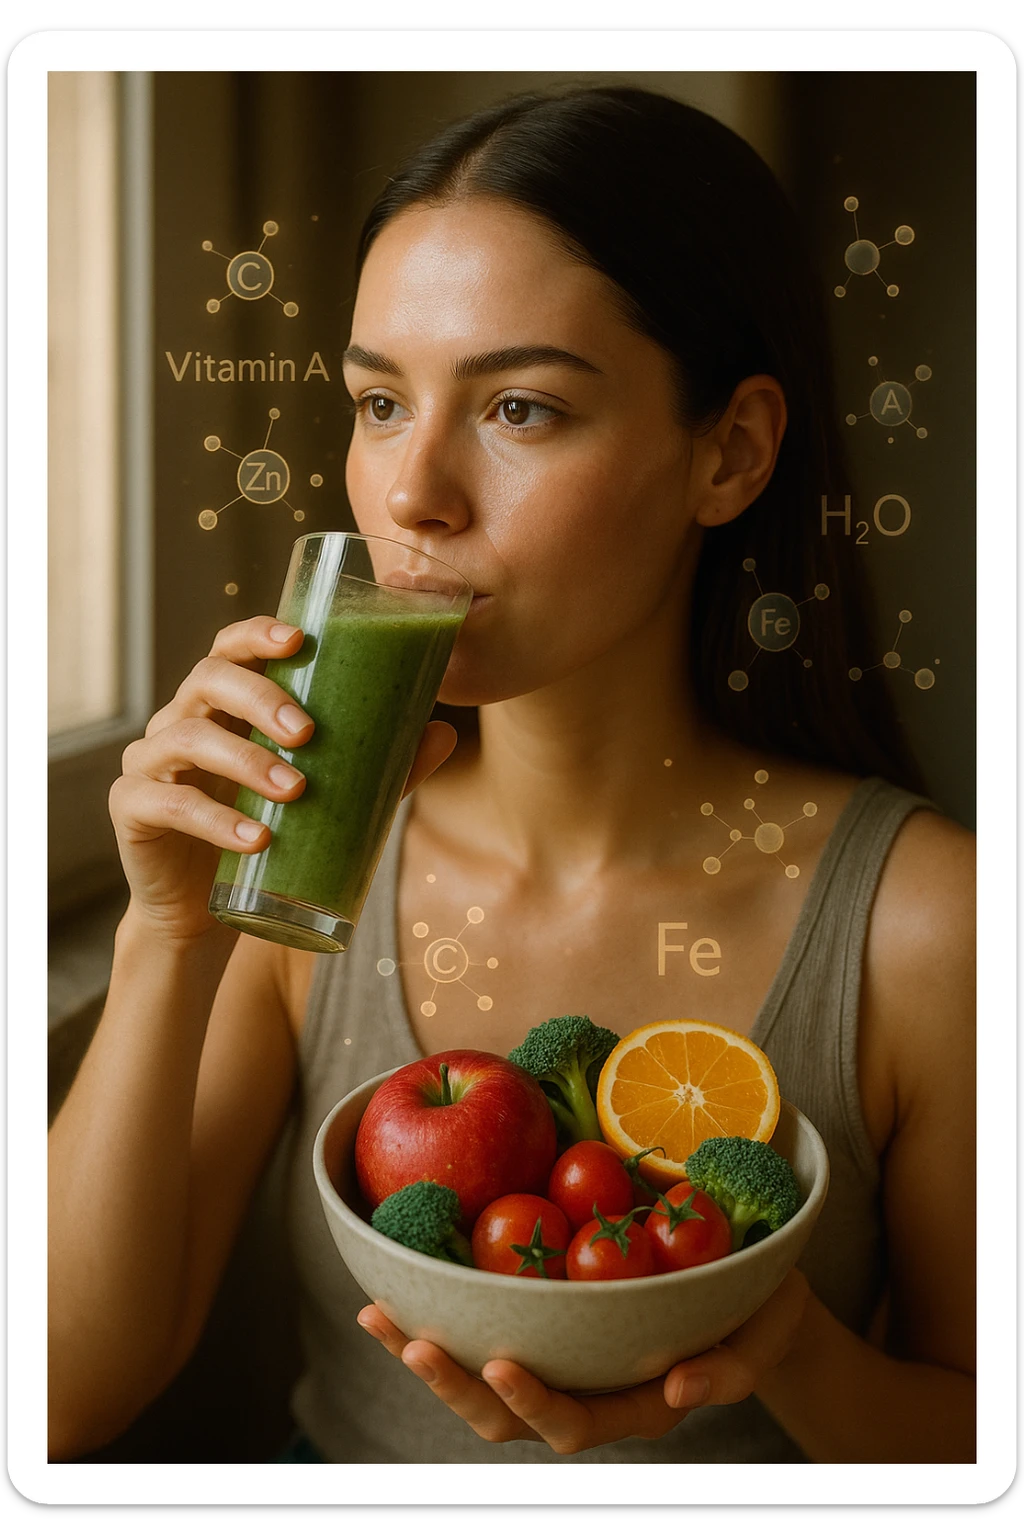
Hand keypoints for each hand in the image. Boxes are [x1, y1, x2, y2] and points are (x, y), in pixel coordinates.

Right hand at [109, 616, 455, 943]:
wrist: (210, 910)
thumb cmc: (270, 834)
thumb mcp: (327, 797)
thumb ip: (379, 767)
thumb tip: (443, 732)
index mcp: (224, 703)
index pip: (231, 647)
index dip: (258, 633)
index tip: (299, 639)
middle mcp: (181, 719)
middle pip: (207, 679)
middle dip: (259, 697)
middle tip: (308, 731)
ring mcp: (151, 762)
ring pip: (188, 737)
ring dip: (245, 760)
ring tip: (294, 790)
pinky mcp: (135, 809)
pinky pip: (170, 803)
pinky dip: (216, 820)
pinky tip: (256, 840)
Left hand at [358, 1270, 807, 1452]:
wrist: (751, 1291)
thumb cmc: (759, 1314)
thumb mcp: (760, 1339)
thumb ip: (728, 1370)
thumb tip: (681, 1389)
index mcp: (633, 1404)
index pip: (572, 1421)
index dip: (532, 1402)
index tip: (500, 1365)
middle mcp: (585, 1390)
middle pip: (506, 1414)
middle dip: (453, 1386)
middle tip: (409, 1344)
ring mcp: (560, 1358)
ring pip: (479, 1378)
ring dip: (425, 1350)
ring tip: (377, 1316)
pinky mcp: (546, 1320)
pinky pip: (484, 1326)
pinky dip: (438, 1310)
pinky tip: (398, 1283)